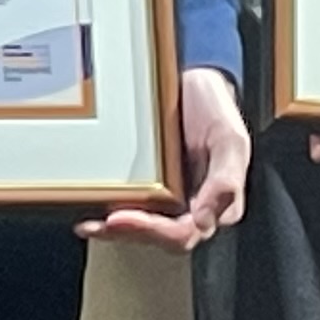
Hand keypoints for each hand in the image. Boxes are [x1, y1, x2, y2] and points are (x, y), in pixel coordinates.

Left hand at [86, 69, 251, 249]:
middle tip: (103, 223)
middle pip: (158, 236)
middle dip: (130, 233)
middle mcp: (190, 206)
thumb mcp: (230, 140)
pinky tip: (89, 214)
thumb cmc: (216, 110)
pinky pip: (129, 205)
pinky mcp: (147, 185)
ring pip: (140, 227)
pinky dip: (108, 213)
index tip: (124, 217)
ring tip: (90, 226)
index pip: (184, 233)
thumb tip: (204, 221)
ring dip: (115, 231)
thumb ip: (225, 181)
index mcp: (215, 204)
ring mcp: (167, 197)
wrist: (194, 82)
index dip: (154, 232)